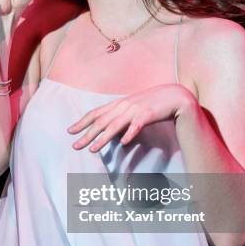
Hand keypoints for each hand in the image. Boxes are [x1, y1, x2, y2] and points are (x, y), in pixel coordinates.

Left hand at [67, 84, 196, 152]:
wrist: (174, 96)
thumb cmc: (152, 104)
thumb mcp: (133, 110)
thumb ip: (121, 119)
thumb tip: (113, 135)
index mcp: (118, 104)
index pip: (96, 113)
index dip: (82, 122)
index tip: (70, 131)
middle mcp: (124, 106)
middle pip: (101, 121)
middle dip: (87, 134)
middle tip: (75, 145)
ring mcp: (136, 109)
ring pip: (115, 125)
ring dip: (103, 138)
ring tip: (92, 149)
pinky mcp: (148, 114)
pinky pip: (137, 125)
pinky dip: (130, 133)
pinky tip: (124, 142)